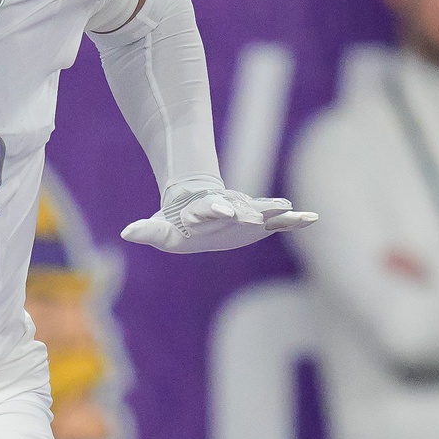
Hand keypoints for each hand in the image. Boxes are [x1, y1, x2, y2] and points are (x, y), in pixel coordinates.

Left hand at [122, 182, 315, 253]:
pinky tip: (312, 219)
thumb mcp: (162, 231)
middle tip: (255, 215)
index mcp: (204, 211)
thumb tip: (127, 231)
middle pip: (238, 208)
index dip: (214, 207)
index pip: (208, 207)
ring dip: (274, 212)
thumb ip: (148, 230)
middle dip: (246, 211)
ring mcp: (246, 213)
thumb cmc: (178, 224)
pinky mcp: (260, 222)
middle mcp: (228, 209)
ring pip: (261, 211)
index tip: (220, 207)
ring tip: (291, 211)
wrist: (198, 208)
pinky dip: (294, 220)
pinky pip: (279, 221)